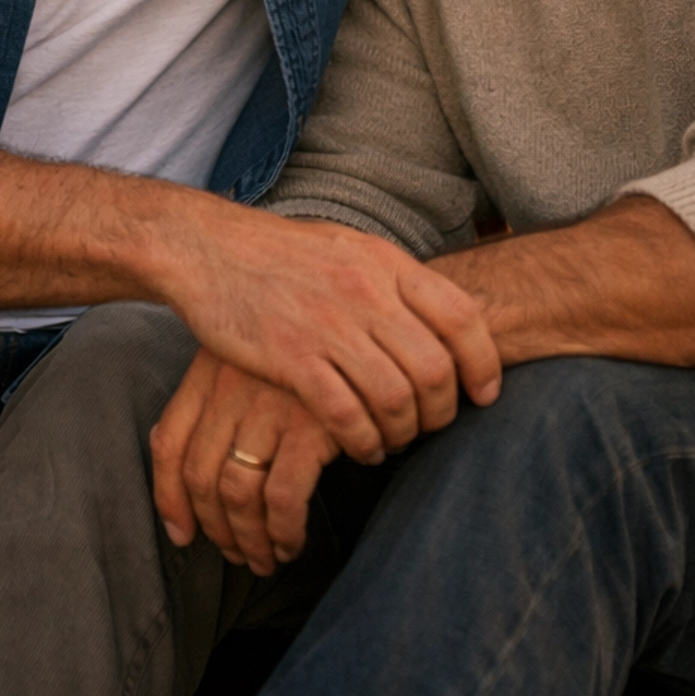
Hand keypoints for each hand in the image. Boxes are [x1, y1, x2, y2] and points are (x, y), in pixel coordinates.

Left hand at [152, 350, 337, 574]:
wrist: (372, 323)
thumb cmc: (312, 341)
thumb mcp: (253, 349)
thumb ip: (211, 388)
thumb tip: (162, 439)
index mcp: (210, 365)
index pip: (169, 442)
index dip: (168, 497)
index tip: (183, 534)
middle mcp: (232, 384)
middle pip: (202, 476)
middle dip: (216, 529)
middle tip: (235, 554)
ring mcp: (270, 405)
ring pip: (238, 494)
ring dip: (249, 540)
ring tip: (265, 559)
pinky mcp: (311, 425)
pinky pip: (282, 499)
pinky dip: (283, 532)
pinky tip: (292, 543)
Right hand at [162, 198, 500, 465]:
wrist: (210, 249)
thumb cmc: (283, 254)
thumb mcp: (350, 249)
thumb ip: (393, 281)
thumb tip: (440, 318)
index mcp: (386, 262)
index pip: (462, 316)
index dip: (484, 363)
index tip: (484, 394)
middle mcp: (366, 291)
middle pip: (434, 368)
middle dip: (441, 412)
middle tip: (430, 428)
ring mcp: (329, 325)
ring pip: (395, 398)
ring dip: (402, 432)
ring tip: (392, 441)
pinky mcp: (292, 358)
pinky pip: (347, 415)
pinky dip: (363, 442)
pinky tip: (359, 447)